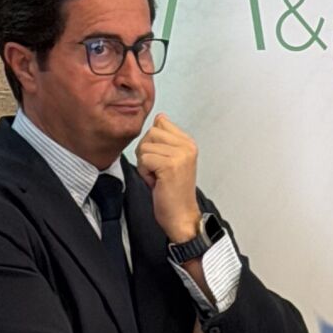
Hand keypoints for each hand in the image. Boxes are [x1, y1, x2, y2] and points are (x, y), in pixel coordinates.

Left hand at [135, 114, 202, 243]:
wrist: (181, 216)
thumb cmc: (172, 192)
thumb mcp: (171, 160)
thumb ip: (165, 139)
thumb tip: (160, 117)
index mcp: (188, 143)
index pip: (160, 123)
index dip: (153, 143)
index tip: (162, 161)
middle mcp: (187, 146)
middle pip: (150, 133)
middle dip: (146, 153)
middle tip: (159, 171)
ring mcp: (180, 155)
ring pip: (144, 146)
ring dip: (145, 164)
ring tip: (158, 177)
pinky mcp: (170, 165)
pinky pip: (143, 159)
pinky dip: (145, 172)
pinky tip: (156, 182)